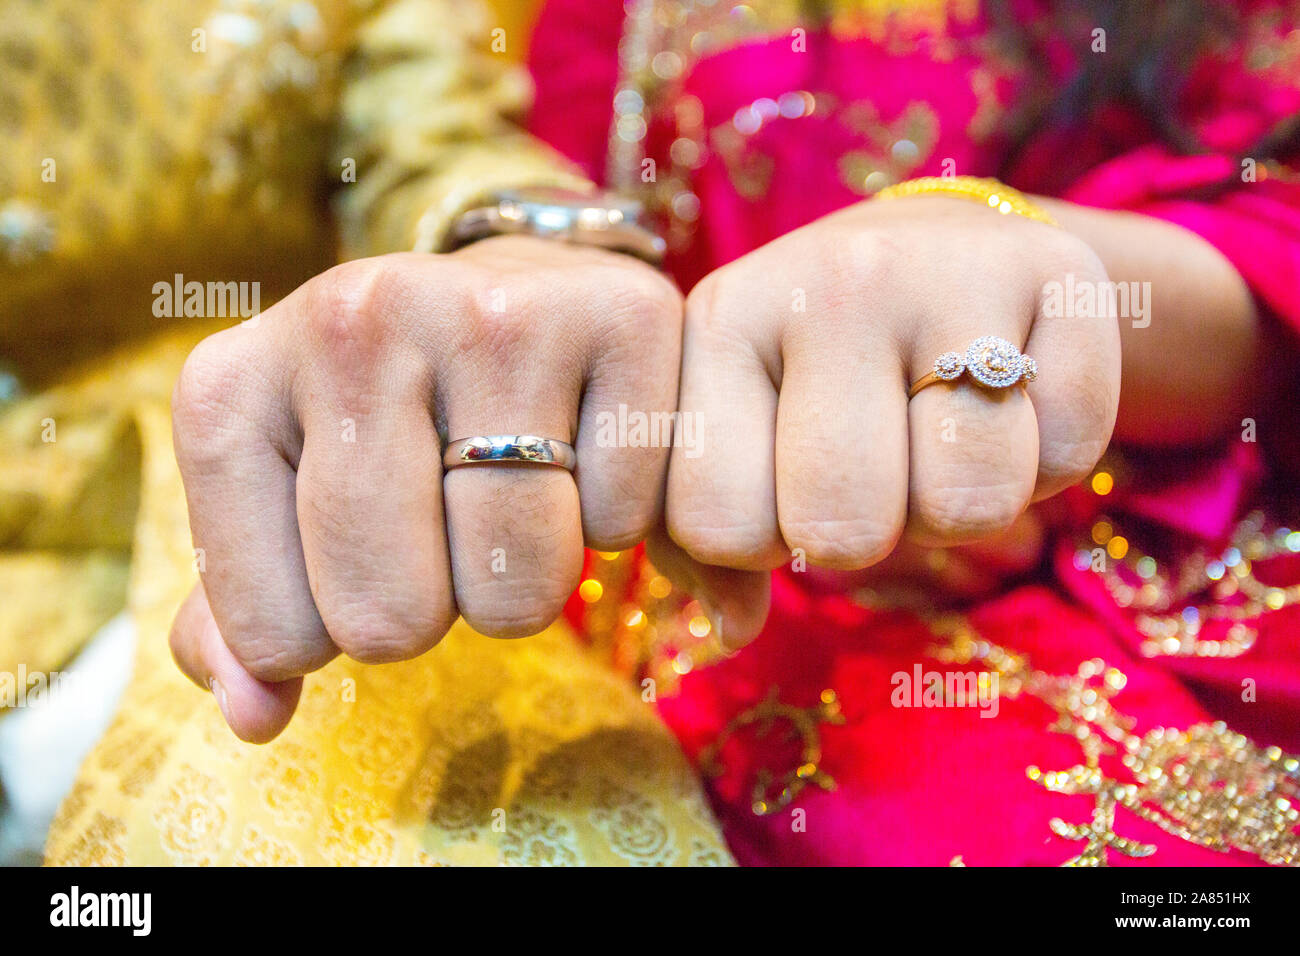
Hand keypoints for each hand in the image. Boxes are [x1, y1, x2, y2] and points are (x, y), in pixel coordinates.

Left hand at [168, 236, 682, 740]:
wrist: (511, 290)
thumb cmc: (392, 417)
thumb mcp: (286, 501)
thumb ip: (248, 615)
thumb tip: (258, 715)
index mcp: (232, 387)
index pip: (278, 633)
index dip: (332, 627)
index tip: (358, 548)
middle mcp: (350, 323)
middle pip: (395, 617)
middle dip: (436, 604)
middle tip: (449, 518)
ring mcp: (490, 310)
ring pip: (521, 586)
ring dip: (528, 574)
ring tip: (517, 486)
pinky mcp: (621, 313)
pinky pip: (624, 523)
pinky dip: (616, 516)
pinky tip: (587, 445)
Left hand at [655, 195, 1119, 644]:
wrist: (932, 244)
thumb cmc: (811, 367)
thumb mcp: (731, 429)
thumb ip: (703, 542)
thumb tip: (732, 630)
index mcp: (722, 323)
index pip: (721, 529)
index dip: (761, 539)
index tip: (779, 479)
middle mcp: (830, 282)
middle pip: (845, 530)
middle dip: (863, 532)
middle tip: (870, 463)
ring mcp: (949, 270)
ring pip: (969, 505)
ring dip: (958, 505)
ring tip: (935, 431)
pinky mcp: (1063, 271)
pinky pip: (1069, 455)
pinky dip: (1045, 459)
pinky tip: (1009, 398)